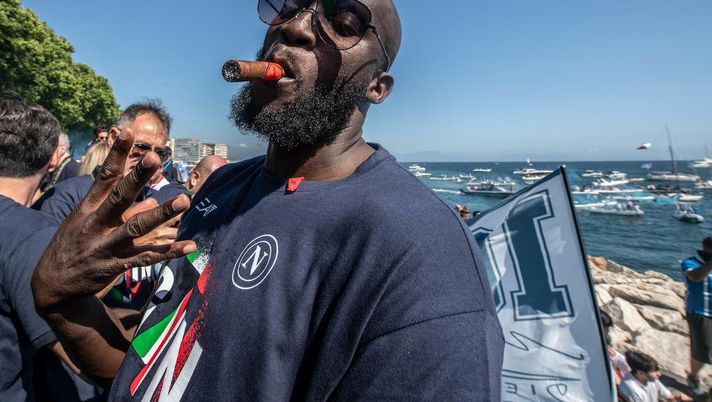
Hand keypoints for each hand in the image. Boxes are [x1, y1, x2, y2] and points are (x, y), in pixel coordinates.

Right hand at [32, 127, 195, 311]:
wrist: (53, 284)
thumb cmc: (75, 243)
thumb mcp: (87, 220)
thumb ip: (118, 207)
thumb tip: (149, 197)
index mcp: (88, 208)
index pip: (104, 176)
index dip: (117, 154)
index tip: (127, 131)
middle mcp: (97, 224)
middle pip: (120, 197)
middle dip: (137, 178)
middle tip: (155, 158)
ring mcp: (107, 245)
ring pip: (137, 228)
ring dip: (162, 213)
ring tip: (184, 200)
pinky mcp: (117, 266)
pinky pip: (148, 258)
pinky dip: (169, 252)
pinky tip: (190, 245)